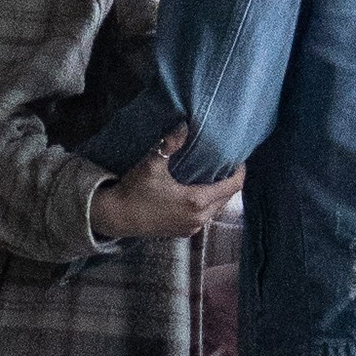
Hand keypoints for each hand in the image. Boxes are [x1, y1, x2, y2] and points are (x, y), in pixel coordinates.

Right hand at [90, 128, 246, 243]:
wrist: (115, 217)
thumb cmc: (134, 190)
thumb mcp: (153, 163)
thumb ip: (171, 143)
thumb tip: (184, 123)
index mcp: (196, 201)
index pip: (232, 187)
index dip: (239, 171)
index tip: (238, 158)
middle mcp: (199, 218)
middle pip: (227, 198)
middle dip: (229, 181)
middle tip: (225, 163)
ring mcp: (191, 228)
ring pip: (216, 208)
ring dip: (217, 193)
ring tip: (213, 174)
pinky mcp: (183, 232)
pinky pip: (204, 216)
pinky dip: (207, 204)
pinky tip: (197, 190)